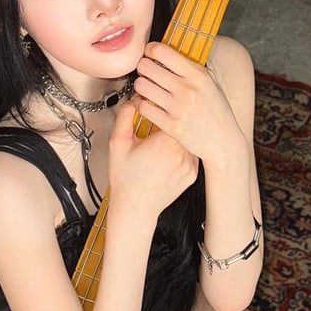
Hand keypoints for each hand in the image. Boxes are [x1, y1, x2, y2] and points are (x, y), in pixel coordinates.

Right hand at [107, 97, 197, 222]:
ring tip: (167, 139)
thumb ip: (125, 118)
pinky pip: (192, 155)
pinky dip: (184, 151)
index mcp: (164, 142)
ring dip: (181, 136)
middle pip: (183, 126)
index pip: (171, 114)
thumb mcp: (118, 144)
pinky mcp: (192, 174)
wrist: (136, 208)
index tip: (157, 107)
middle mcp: (180, 153)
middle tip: (164, 122)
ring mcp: (189, 164)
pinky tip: (171, 154)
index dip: (164, 108)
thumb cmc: (126, 180)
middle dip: (174, 122)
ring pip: (189, 140)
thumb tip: (132, 102)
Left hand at [131, 42, 246, 170]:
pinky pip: (143, 107)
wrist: (223, 141)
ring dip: (140, 86)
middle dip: (142, 67)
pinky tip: (146, 103)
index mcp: (198, 74)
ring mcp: (178, 108)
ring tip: (145, 88)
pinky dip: (140, 104)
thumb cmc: (217, 111)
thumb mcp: (210, 82)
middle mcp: (187, 89)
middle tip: (145, 72)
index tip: (149, 53)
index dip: (150, 49)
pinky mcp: (171, 125)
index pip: (162, 51)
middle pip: (146, 67)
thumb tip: (169, 52)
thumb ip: (190, 67)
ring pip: (141, 86)